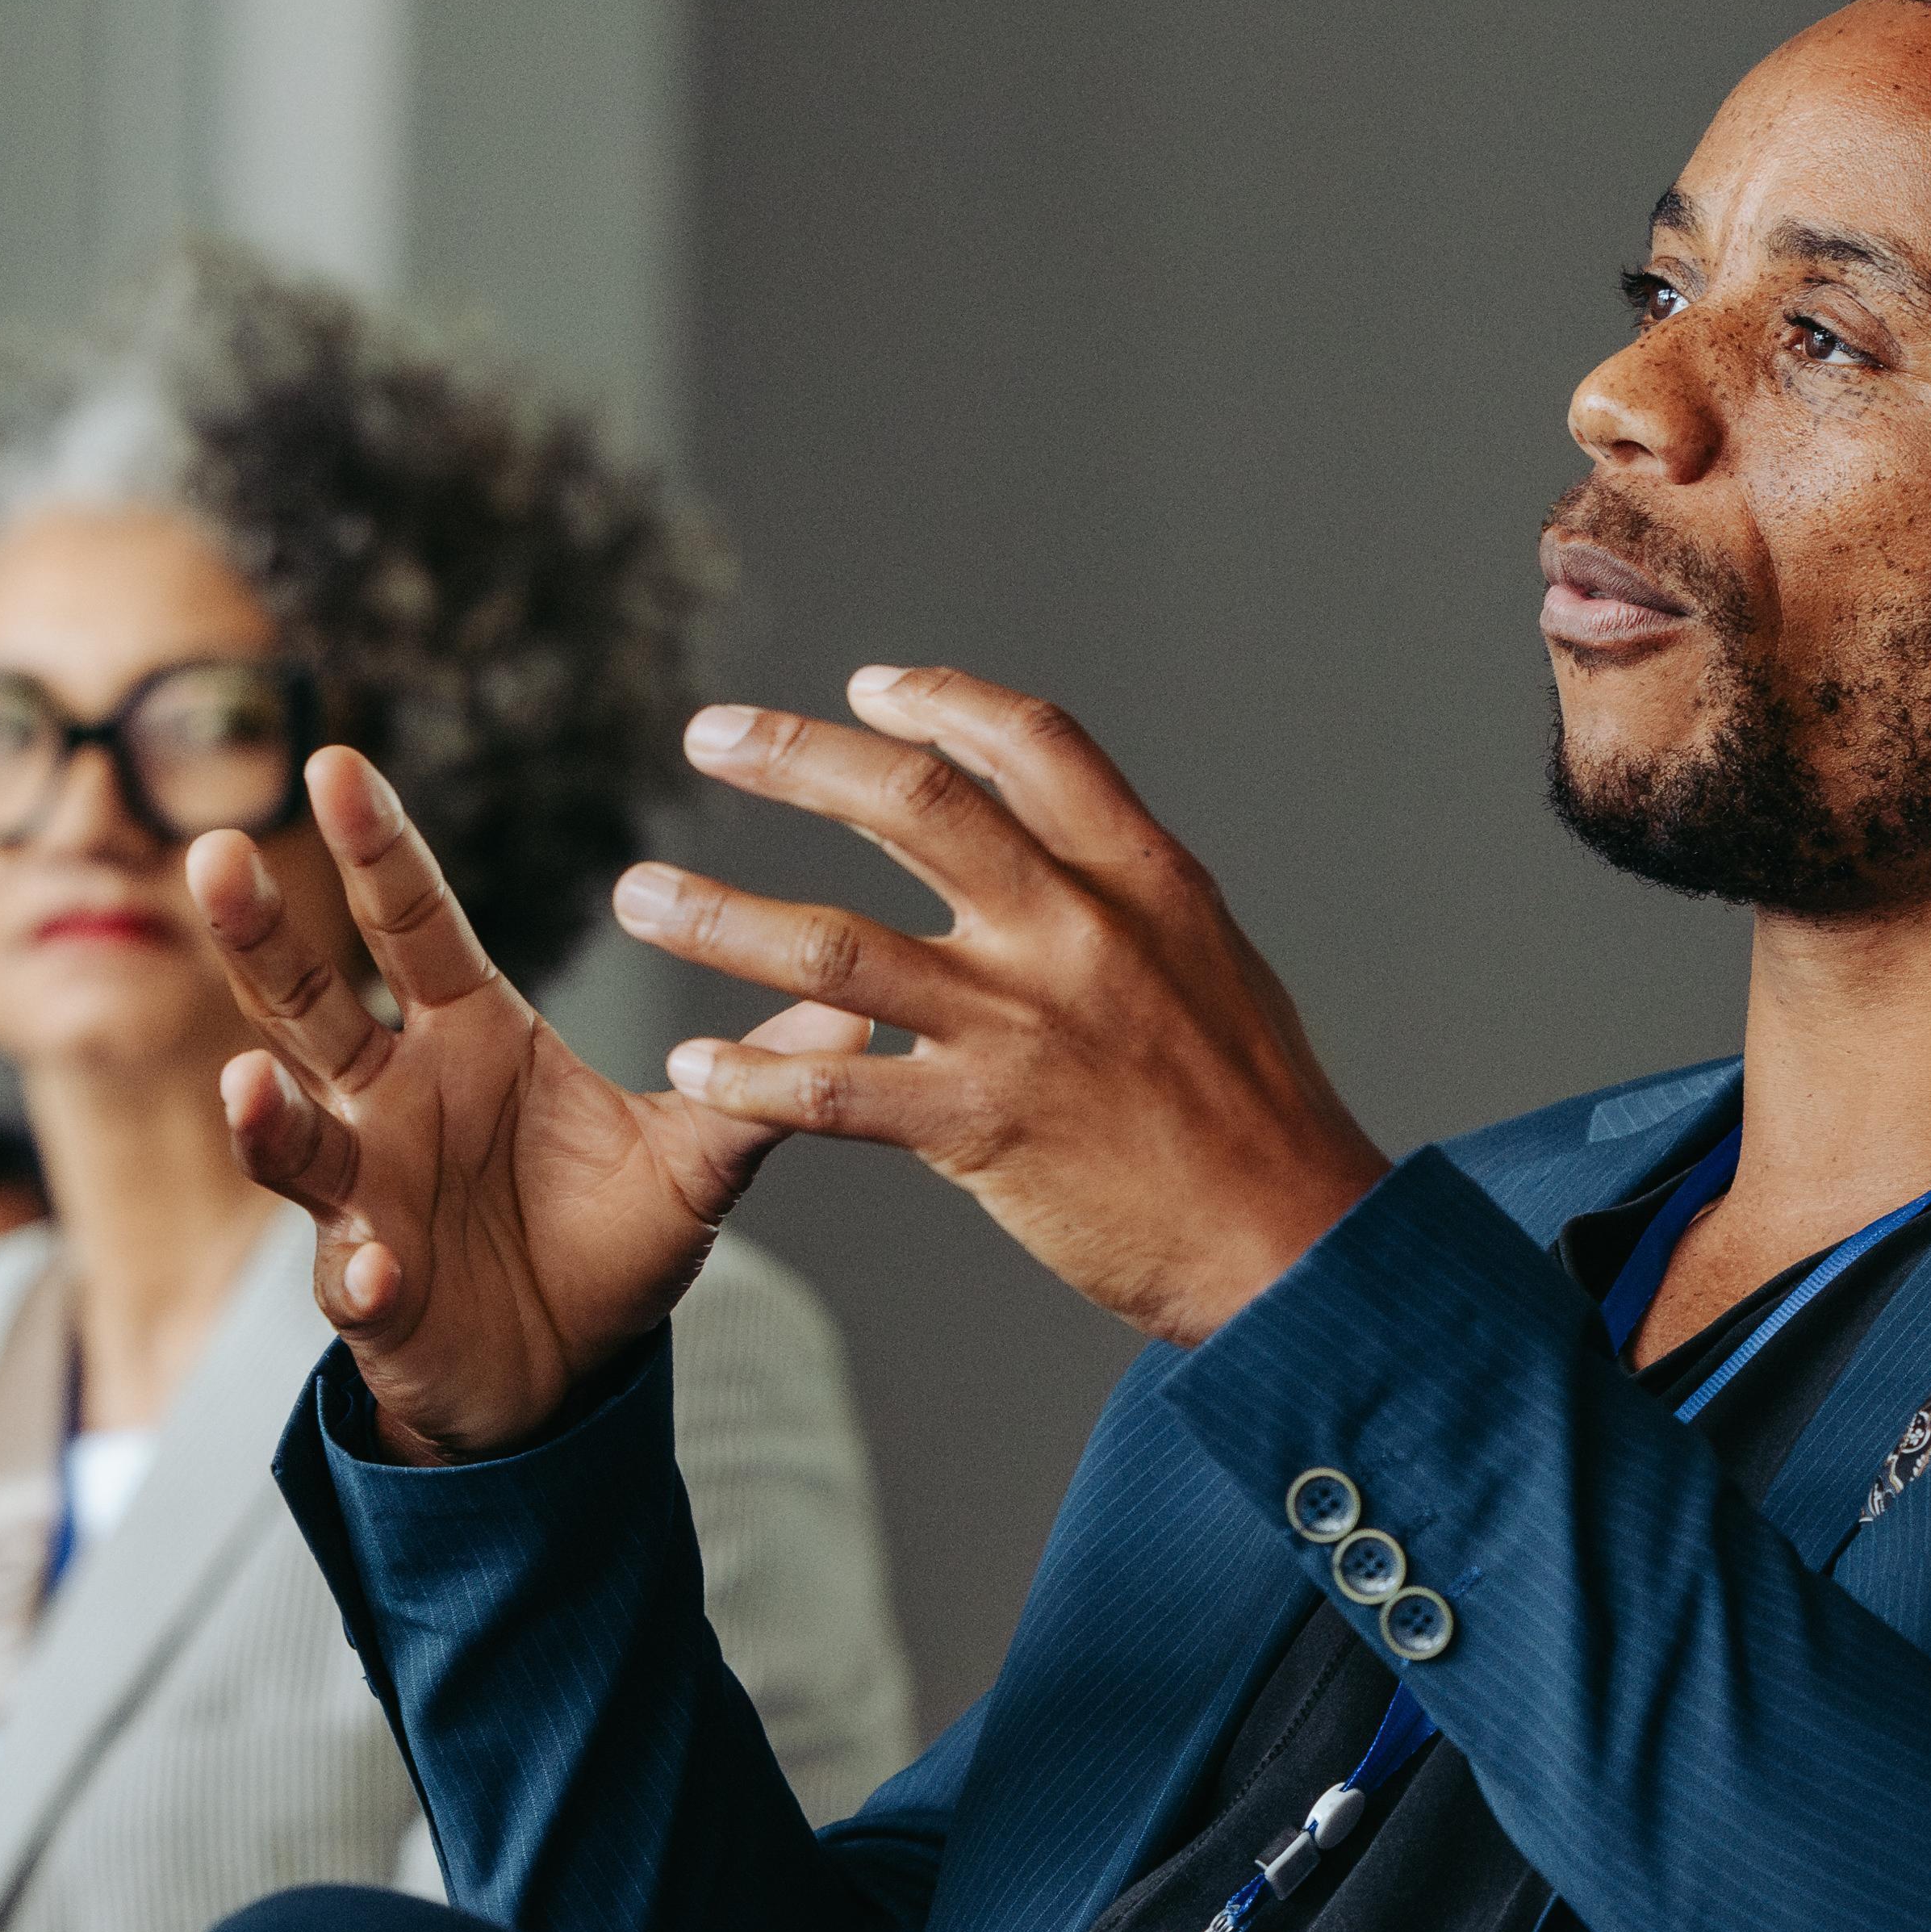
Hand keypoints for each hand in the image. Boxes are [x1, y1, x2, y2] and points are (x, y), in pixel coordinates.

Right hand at [194, 748, 874, 1460]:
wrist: (566, 1377)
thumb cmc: (606, 1243)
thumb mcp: (697, 1159)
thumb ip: (759, 1081)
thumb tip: (860, 1005)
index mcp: (466, 1035)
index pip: (413, 925)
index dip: (376, 850)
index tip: (335, 761)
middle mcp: (393, 1099)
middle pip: (310, 1000)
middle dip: (261, 933)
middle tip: (216, 853)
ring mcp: (367, 1194)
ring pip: (295, 1137)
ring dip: (267, 1111)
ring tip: (250, 1078)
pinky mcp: (372, 1293)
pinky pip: (355, 1278)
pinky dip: (361, 1274)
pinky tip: (372, 1267)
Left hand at [615, 665, 1392, 1345]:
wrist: (1292, 1245)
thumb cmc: (1257, 1114)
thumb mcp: (1213, 963)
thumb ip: (1125, 900)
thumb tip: (1059, 852)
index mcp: (1140, 879)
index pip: (1032, 746)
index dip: (942, 704)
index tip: (868, 686)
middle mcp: (1073, 932)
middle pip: (912, 806)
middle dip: (795, 758)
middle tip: (710, 737)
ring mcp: (1021, 1027)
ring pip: (834, 945)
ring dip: (719, 915)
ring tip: (638, 896)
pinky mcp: (980, 1127)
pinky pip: (833, 1089)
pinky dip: (751, 1074)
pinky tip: (692, 1066)